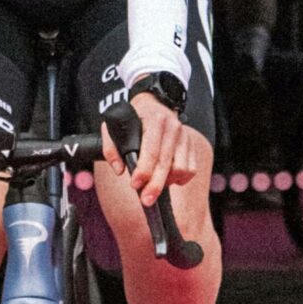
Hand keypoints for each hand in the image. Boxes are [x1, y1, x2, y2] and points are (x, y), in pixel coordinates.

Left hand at [103, 89, 200, 206]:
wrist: (154, 103)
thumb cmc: (133, 118)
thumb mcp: (115, 125)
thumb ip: (111, 147)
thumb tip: (119, 170)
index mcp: (155, 120)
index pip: (151, 150)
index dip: (143, 170)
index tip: (135, 184)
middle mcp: (173, 127)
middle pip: (167, 163)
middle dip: (156, 185)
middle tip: (146, 200)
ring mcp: (185, 136)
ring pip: (182, 168)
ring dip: (168, 181)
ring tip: (155, 184)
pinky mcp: (191, 145)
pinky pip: (191, 169)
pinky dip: (180, 179)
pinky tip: (168, 179)